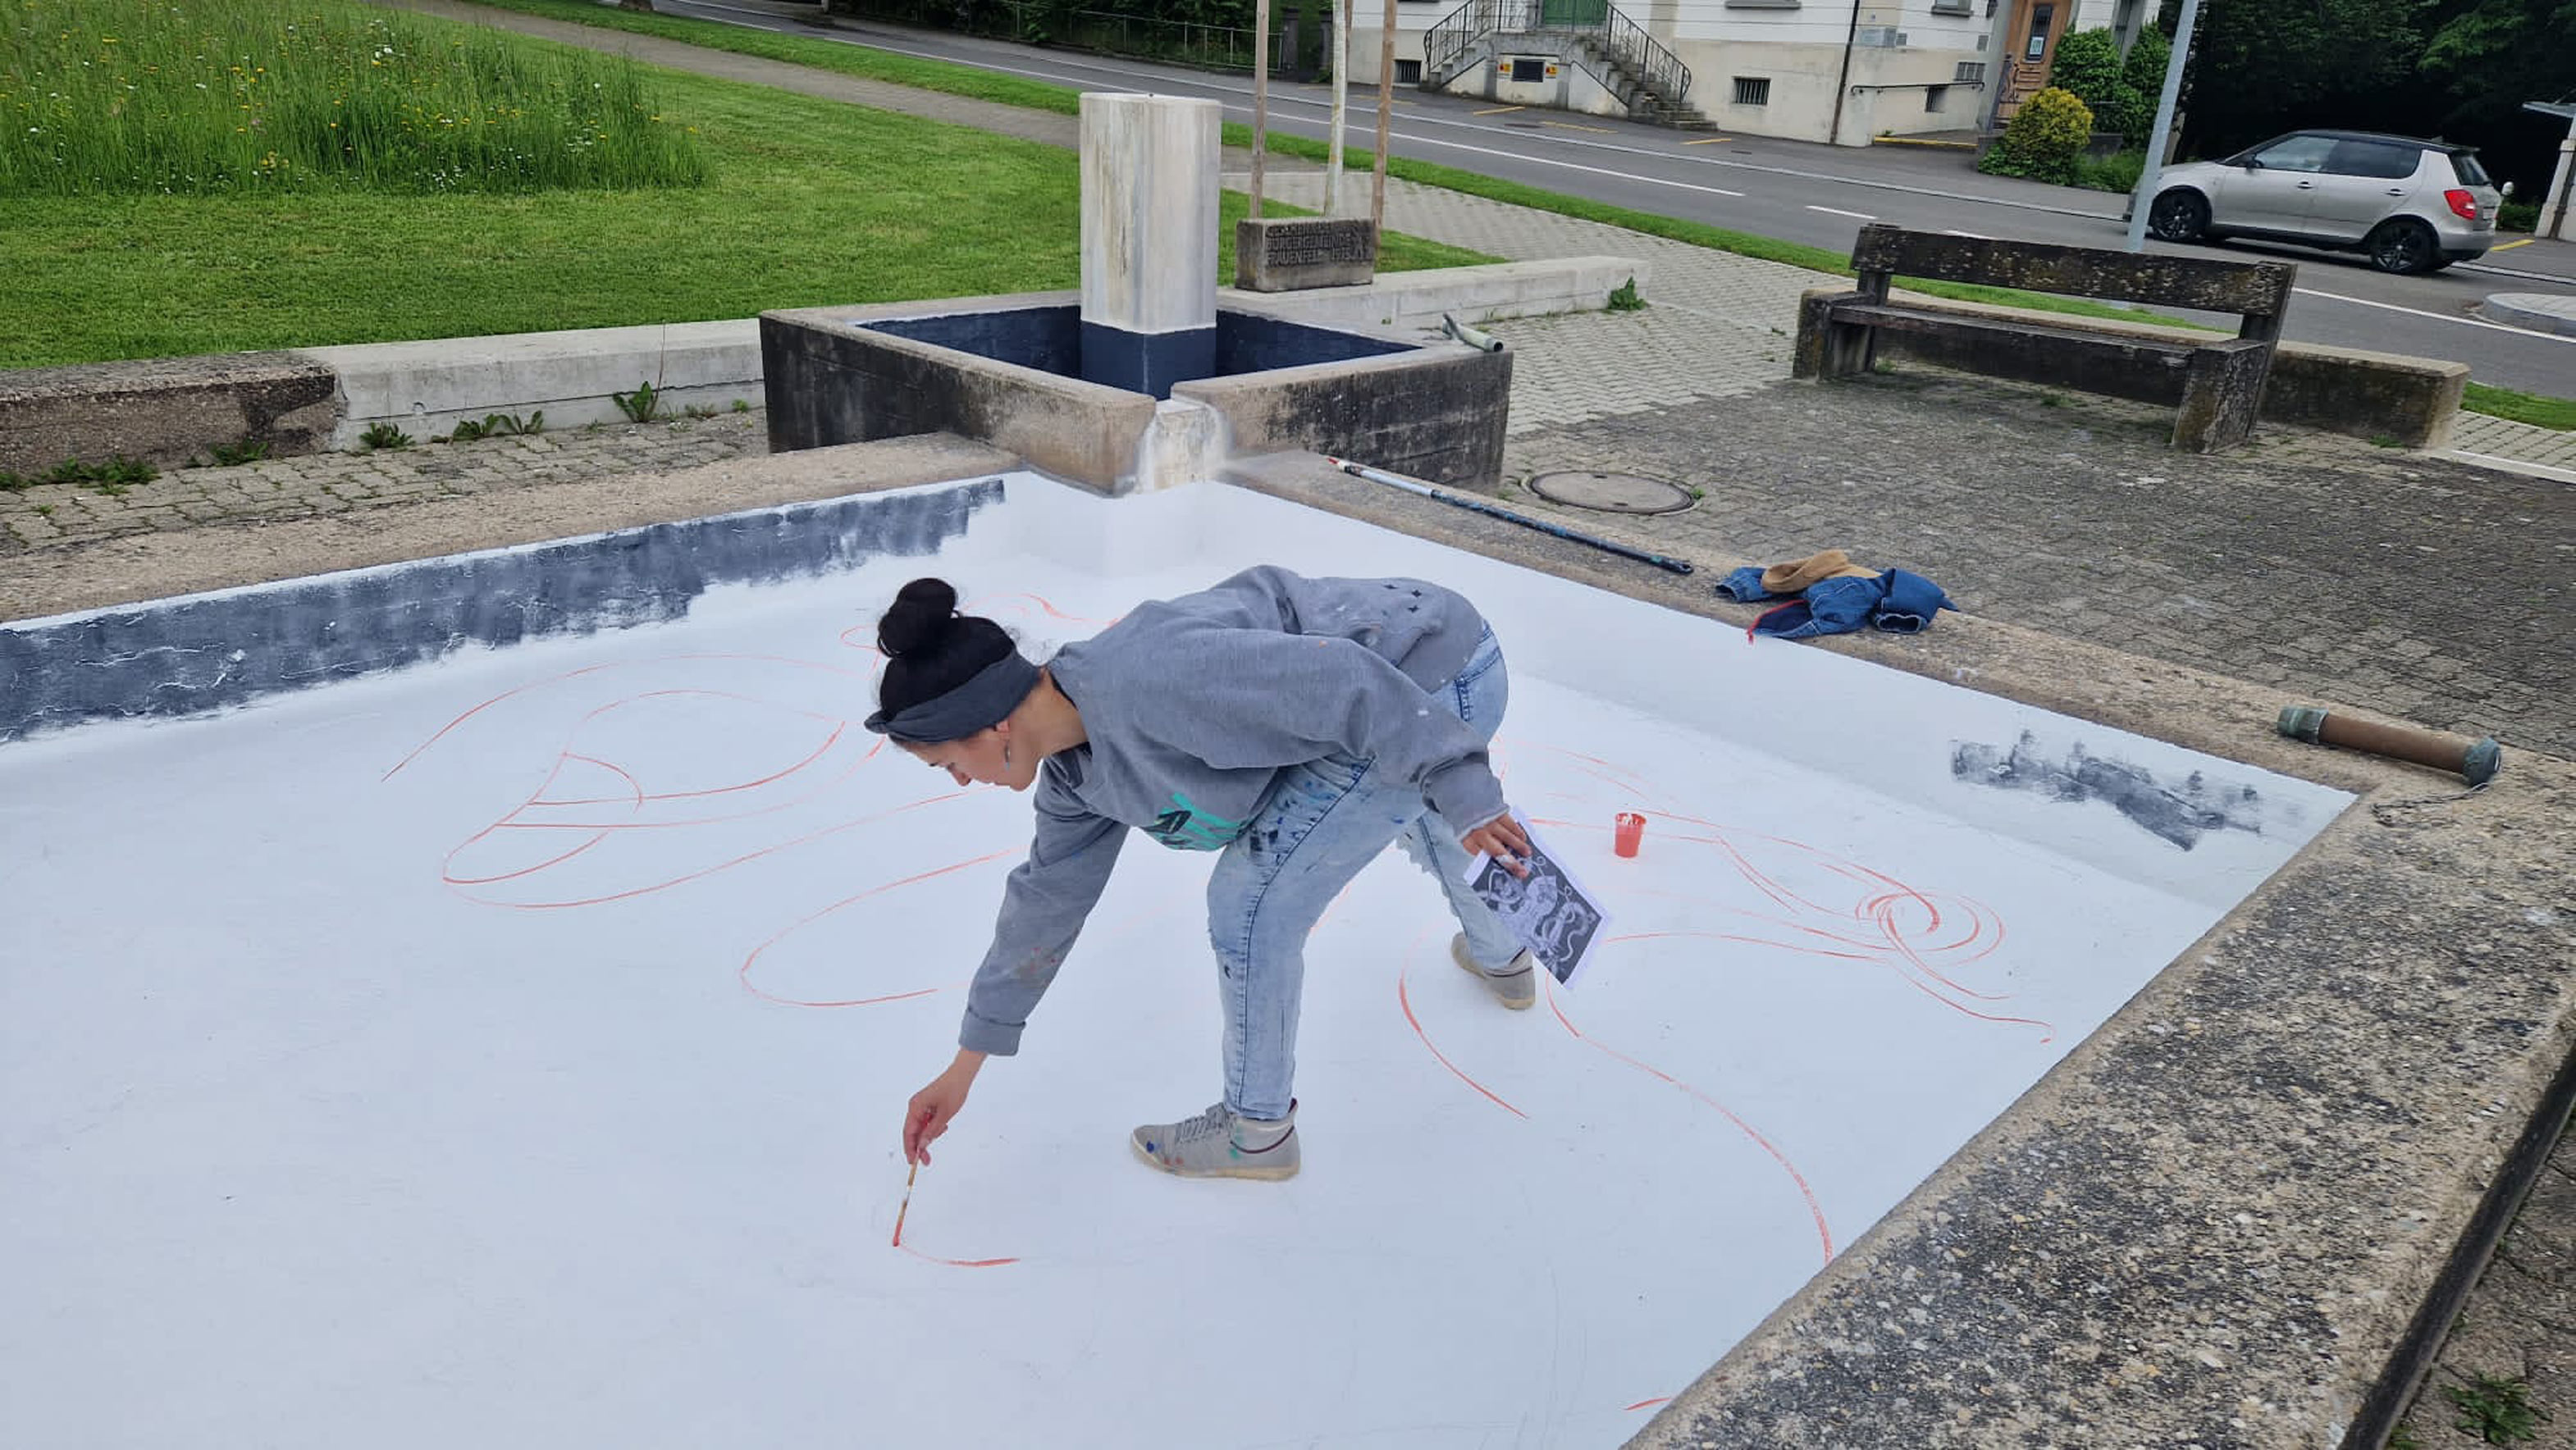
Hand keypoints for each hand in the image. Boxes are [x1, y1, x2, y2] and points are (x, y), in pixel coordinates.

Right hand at [903, 1050, 984, 1165]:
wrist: (962, 1075)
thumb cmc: (953, 1091)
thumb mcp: (944, 1115)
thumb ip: (932, 1131)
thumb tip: (922, 1146)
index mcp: (915, 1107)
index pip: (908, 1132)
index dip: (910, 1148)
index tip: (913, 1162)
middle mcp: (915, 1106)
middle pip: (913, 1131)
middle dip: (920, 1146)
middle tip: (927, 1160)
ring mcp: (921, 1106)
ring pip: (921, 1127)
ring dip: (929, 1135)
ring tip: (943, 1129)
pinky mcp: (928, 1105)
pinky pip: (927, 1121)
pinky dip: (933, 1127)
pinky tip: (943, 1125)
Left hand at [1460, 811, 1532, 877]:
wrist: (1462, 795)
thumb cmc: (1467, 818)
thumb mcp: (1466, 834)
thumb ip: (1478, 845)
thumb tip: (1497, 857)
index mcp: (1468, 840)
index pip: (1482, 857)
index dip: (1494, 866)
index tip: (1507, 874)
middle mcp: (1478, 832)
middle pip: (1496, 851)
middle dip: (1511, 863)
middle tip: (1522, 871)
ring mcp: (1489, 821)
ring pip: (1506, 836)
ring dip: (1518, 846)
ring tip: (1527, 854)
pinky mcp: (1497, 811)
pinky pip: (1510, 823)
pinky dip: (1517, 831)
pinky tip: (1522, 837)